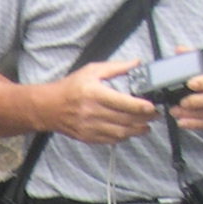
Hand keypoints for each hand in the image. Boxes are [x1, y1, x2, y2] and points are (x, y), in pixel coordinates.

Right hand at [42, 59, 157, 142]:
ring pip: (119, 133)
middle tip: (155, 115)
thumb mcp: (91, 71)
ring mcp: (89, 127)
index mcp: (94, 94)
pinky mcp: (87, 137)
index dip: (140, 106)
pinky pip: (109, 140)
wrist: (48, 108)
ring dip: (136, 131)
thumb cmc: (70, 88)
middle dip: (143, 119)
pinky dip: (122, 138)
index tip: (152, 106)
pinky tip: (129, 132)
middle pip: (124, 119)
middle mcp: (92, 112)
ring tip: (146, 127)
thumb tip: (136, 63)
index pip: (122, 102)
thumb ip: (115, 67)